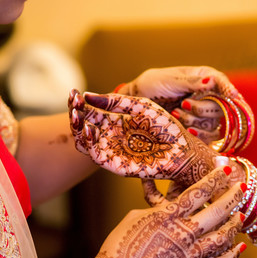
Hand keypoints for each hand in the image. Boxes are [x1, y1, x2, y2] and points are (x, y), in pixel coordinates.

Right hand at [69, 89, 218, 187]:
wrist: (183, 149)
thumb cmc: (165, 127)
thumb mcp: (139, 106)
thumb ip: (115, 101)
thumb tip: (86, 95)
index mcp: (115, 121)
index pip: (90, 111)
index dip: (79, 103)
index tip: (73, 92)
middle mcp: (110, 136)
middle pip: (83, 126)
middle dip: (75, 115)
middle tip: (73, 103)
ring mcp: (112, 150)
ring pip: (84, 142)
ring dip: (77, 129)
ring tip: (77, 115)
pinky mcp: (116, 165)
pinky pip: (96, 156)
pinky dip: (89, 144)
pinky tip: (89, 130)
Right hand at [97, 167, 245, 257]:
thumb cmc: (118, 246)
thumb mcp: (134, 218)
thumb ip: (156, 209)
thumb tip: (166, 203)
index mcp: (167, 215)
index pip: (197, 192)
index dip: (214, 178)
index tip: (226, 168)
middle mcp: (182, 233)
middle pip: (216, 211)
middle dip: (233, 196)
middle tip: (243, 186)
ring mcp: (188, 255)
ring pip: (222, 236)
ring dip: (234, 224)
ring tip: (242, 215)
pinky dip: (231, 254)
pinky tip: (240, 246)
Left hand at [118, 66, 238, 143]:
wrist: (138, 104)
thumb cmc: (152, 85)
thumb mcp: (169, 80)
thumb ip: (190, 82)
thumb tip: (211, 80)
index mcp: (203, 77)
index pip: (222, 82)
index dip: (229, 90)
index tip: (232, 96)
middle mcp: (207, 95)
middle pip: (222, 106)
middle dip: (202, 108)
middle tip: (183, 105)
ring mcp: (204, 113)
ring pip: (214, 123)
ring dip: (195, 121)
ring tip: (176, 114)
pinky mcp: (199, 130)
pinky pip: (210, 137)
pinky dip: (199, 135)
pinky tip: (186, 130)